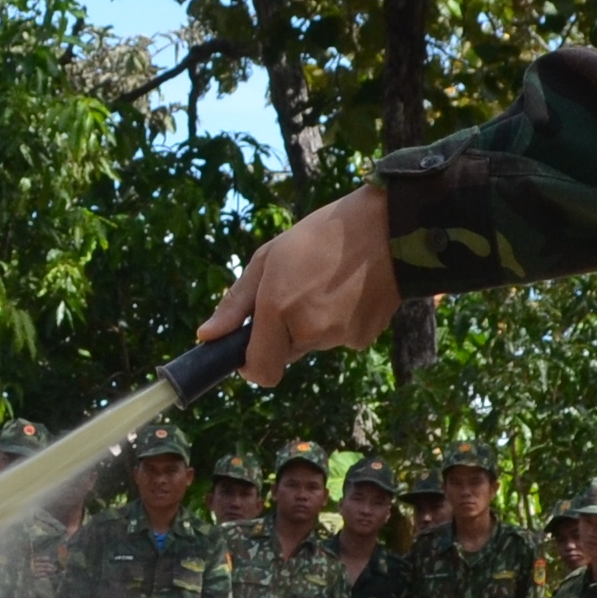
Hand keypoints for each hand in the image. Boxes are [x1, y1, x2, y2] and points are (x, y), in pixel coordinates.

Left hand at [203, 188, 398, 385]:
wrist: (388, 228)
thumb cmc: (322, 235)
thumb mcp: (269, 257)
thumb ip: (236, 303)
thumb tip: (207, 336)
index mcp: (278, 308)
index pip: (259, 370)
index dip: (251, 366)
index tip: (250, 349)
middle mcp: (309, 330)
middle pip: (286, 353)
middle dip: (285, 332)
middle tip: (299, 291)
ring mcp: (340, 337)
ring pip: (314, 343)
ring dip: (313, 323)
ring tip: (327, 283)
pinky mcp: (365, 337)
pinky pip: (341, 338)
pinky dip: (340, 321)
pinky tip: (349, 291)